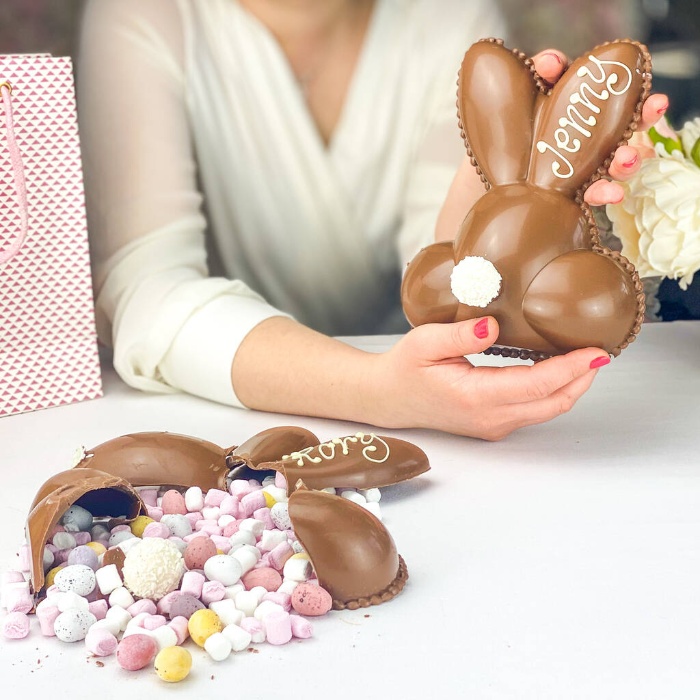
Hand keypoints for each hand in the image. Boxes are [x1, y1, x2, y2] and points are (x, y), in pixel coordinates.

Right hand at [371, 316, 607, 439]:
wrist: (388, 398)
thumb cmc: (405, 368)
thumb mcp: (425, 342)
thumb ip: (461, 335)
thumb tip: (494, 326)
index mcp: (475, 396)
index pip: (537, 384)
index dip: (572, 368)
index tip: (597, 351)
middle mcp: (490, 417)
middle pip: (553, 402)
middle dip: (582, 378)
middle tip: (600, 351)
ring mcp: (493, 425)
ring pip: (547, 409)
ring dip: (571, 385)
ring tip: (584, 358)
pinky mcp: (493, 424)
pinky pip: (535, 410)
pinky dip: (553, 391)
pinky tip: (555, 369)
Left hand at [532, 49, 668, 205]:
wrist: (504, 155)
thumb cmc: (529, 114)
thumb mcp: (537, 87)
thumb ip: (547, 70)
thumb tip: (551, 62)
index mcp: (598, 113)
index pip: (629, 106)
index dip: (645, 105)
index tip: (657, 102)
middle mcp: (600, 141)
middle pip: (630, 134)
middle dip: (644, 124)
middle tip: (653, 113)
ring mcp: (590, 168)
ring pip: (617, 167)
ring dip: (626, 164)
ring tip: (626, 159)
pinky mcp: (575, 191)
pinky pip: (593, 195)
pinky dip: (603, 194)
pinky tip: (612, 194)